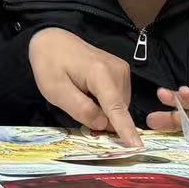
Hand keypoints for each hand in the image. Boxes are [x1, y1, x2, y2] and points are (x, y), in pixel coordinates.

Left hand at [27, 28, 141, 147]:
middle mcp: (117, 70)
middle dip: (104, 119)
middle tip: (78, 107)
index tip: (137, 147)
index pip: (116, 108)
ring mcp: (121, 69)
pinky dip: (106, 102)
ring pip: (120, 105)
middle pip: (118, 109)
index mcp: (100, 74)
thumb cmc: (50, 65)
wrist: (52, 40)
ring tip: (81, 94)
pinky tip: (90, 93)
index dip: (126, 130)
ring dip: (104, 110)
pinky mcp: (121, 70)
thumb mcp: (56, 91)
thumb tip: (104, 124)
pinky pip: (118, 97)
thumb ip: (81, 110)